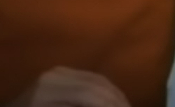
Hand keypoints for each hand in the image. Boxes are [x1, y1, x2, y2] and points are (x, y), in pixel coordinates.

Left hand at [7, 67, 130, 106]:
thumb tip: (102, 104)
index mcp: (50, 89)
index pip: (89, 93)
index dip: (109, 103)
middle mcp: (55, 74)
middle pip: (95, 83)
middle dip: (115, 98)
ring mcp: (57, 72)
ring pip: (94, 78)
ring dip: (113, 93)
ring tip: (124, 104)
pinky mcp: (58, 74)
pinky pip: (87, 77)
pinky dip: (103, 88)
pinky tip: (111, 99)